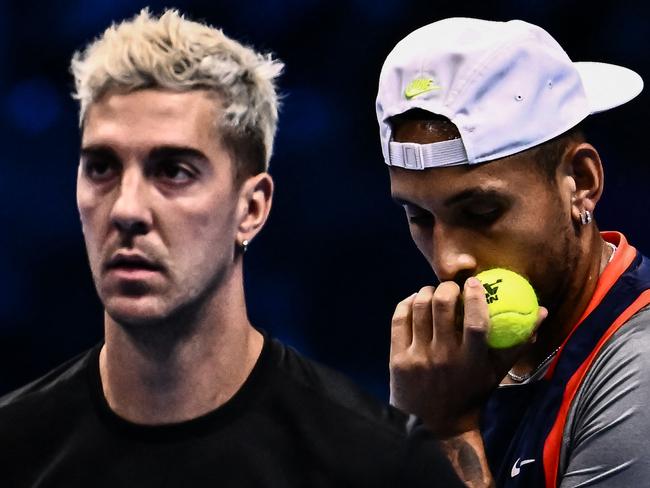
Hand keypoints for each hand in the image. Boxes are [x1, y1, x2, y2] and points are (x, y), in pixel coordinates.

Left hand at [389, 277, 546, 435]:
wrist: (433, 423)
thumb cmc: (470, 393)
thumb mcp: (496, 372)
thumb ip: (518, 343)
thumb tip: (542, 311)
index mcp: (471, 362)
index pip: (476, 322)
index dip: (475, 296)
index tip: (474, 282)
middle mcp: (443, 358)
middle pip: (442, 306)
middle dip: (447, 288)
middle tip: (451, 287)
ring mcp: (418, 357)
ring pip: (420, 307)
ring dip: (426, 292)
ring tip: (433, 292)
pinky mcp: (398, 358)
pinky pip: (400, 318)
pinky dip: (408, 303)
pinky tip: (416, 302)